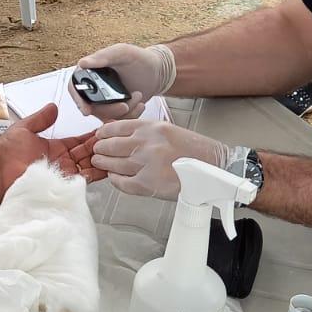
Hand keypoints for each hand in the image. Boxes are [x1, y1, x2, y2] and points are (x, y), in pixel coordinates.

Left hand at [0, 105, 106, 191]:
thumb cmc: (5, 153)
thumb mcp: (25, 129)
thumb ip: (40, 119)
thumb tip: (53, 107)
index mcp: (56, 148)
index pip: (80, 141)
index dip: (93, 135)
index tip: (106, 128)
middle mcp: (62, 162)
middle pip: (88, 154)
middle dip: (102, 146)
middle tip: (116, 139)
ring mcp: (63, 174)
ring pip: (89, 167)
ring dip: (102, 159)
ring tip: (115, 151)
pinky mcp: (62, 186)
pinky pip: (83, 181)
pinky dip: (95, 174)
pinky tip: (105, 167)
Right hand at [71, 44, 166, 119]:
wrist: (157, 72)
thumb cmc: (139, 58)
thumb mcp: (122, 53)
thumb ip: (103, 57)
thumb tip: (82, 63)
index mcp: (89, 74)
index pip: (75, 89)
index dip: (78, 101)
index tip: (87, 110)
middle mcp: (94, 90)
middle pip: (91, 108)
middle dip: (109, 110)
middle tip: (125, 104)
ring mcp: (105, 102)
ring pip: (105, 117)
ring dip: (123, 112)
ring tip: (138, 97)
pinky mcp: (117, 112)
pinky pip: (118, 121)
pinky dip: (130, 116)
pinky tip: (140, 104)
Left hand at [90, 120, 227, 198]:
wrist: (214, 168)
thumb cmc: (194, 150)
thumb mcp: (168, 131)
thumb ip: (145, 133)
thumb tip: (120, 137)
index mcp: (152, 128)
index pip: (117, 127)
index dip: (104, 133)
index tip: (100, 136)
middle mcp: (146, 144)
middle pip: (111, 146)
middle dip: (101, 149)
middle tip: (97, 151)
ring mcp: (145, 165)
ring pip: (113, 164)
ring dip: (104, 163)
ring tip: (101, 163)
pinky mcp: (147, 184)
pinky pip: (122, 182)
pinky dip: (115, 180)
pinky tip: (115, 177)